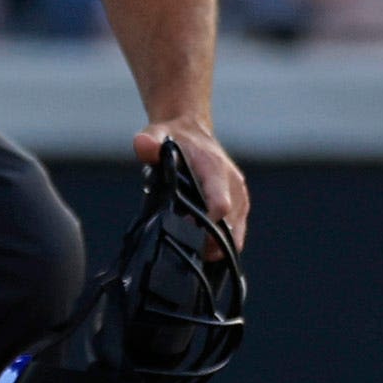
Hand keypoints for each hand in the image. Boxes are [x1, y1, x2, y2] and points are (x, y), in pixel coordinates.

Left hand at [133, 120, 247, 251]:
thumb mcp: (157, 134)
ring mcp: (239, 196)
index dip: (204, 223)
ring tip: (191, 251)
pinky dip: (221, 243)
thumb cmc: (175, 136)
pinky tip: (201, 248)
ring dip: (216, 246)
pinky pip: (237, 232)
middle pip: (231, 226)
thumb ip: (148, 142)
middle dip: (210, 242)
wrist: (192, 131)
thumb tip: (142, 146)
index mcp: (216, 169)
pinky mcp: (240, 205)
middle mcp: (233, 184)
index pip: (220, 204)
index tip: (182, 229)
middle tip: (185, 249)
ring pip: (236, 233)